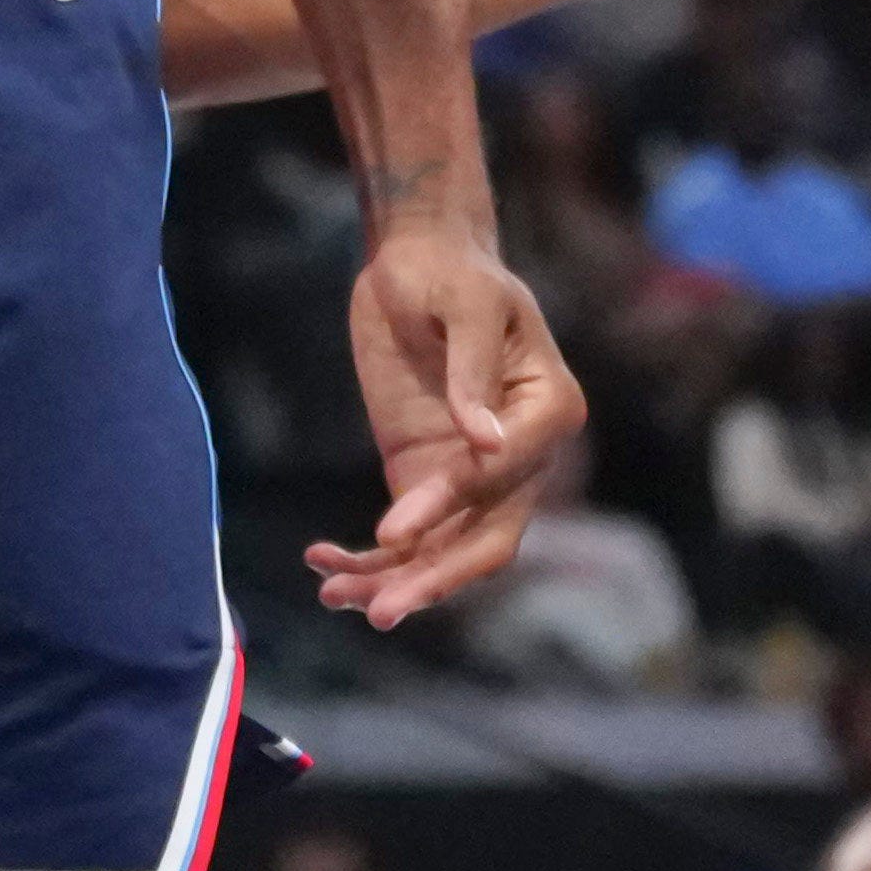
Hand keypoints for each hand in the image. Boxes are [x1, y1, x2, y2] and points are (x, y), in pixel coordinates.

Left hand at [308, 219, 579, 629]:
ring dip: (392, 581)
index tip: (391, 529)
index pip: (501, 476)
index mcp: (549, 410)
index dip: (448, 505)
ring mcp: (472, 473)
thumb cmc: (447, 269)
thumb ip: (471, 372)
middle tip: (380, 611)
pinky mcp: (426, 476)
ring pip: (444, 551)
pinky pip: (408, 535)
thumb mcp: (463, 304)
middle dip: (434, 579)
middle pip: (487, 538)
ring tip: (332, 595)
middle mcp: (522, 455)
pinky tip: (320, 561)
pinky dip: (369, 557)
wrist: (417, 259)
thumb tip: (483, 442)